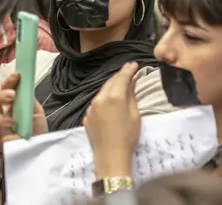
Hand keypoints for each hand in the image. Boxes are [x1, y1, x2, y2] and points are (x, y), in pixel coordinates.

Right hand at [0, 72, 47, 152]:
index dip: (8, 82)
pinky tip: (18, 137)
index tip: (17, 76)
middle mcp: (0, 115)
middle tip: (12, 95)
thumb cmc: (37, 129)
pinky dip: (9, 137)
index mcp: (8, 105)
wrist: (43, 149)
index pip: (3, 89)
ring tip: (13, 121)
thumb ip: (28, 100)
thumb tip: (24, 85)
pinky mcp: (0, 145)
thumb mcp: (36, 112)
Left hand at [83, 62, 139, 177]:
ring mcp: (91, 108)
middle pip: (110, 82)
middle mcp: (99, 99)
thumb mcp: (134, 115)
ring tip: (120, 84)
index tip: (134, 64)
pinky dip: (104, 99)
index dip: (128, 70)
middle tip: (128, 70)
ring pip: (102, 92)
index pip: (121, 77)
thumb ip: (131, 95)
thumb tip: (131, 82)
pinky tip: (110, 102)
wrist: (111, 157)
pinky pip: (96, 103)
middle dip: (119, 76)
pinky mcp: (87, 116)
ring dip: (111, 87)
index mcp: (113, 97)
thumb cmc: (128, 136)